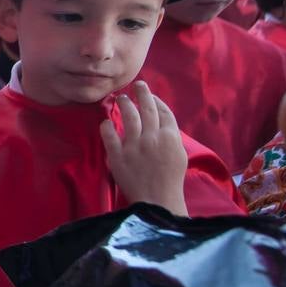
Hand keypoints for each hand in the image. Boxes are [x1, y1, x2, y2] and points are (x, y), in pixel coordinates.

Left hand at [101, 81, 188, 215]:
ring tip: (120, 98)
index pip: (163, 112)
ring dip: (124, 104)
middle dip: (142, 93)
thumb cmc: (170, 179)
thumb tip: (162, 122)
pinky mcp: (118, 156)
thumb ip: (171, 137)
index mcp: (170, 137)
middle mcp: (153, 138)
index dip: (156, 100)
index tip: (149, 94)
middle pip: (147, 108)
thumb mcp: (179, 155)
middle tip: (136, 85)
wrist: (157, 201)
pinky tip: (105, 121)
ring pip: (128, 116)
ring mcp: (134, 146)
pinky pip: (110, 135)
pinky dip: (107, 126)